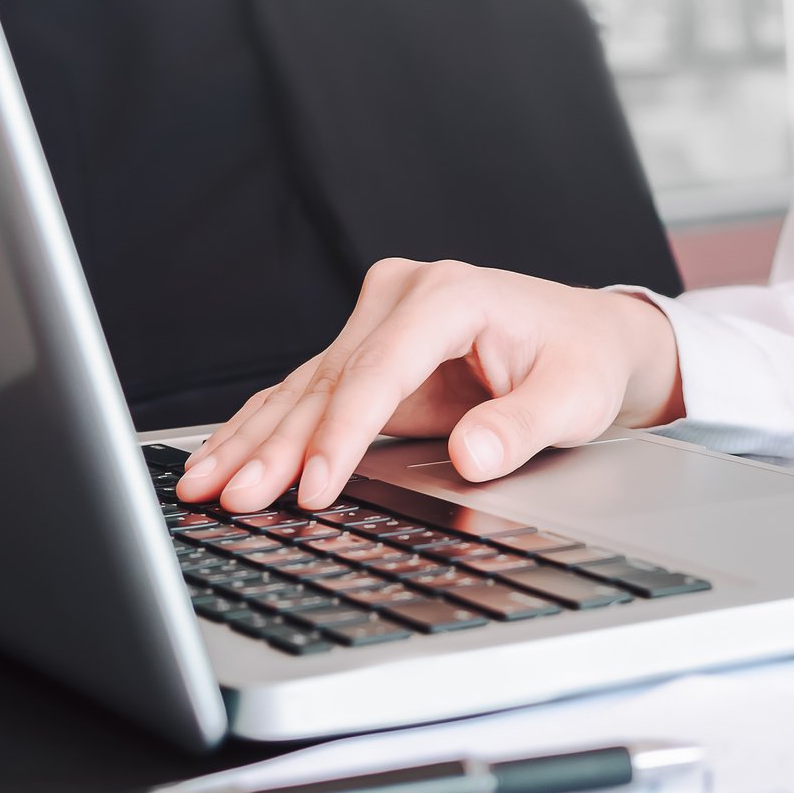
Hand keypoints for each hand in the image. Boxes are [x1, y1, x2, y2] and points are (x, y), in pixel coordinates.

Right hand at [172, 259, 684, 512]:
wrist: (592, 337)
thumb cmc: (584, 362)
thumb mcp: (574, 397)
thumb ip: (521, 426)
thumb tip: (471, 457)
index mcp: (451, 295)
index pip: (379, 371)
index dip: (342, 435)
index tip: (313, 487)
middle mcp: (404, 297)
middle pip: (329, 381)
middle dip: (276, 446)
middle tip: (232, 497)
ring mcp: (379, 319)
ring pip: (305, 388)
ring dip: (252, 441)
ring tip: (202, 486)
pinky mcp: (368, 350)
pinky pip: (310, 395)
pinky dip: (266, 431)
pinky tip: (223, 460)